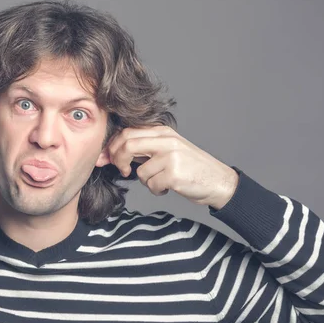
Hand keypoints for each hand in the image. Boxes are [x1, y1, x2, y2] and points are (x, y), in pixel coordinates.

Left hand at [106, 126, 238, 209]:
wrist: (219, 181)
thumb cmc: (191, 168)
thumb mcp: (168, 150)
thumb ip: (144, 148)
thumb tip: (112, 153)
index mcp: (163, 132)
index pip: (127, 132)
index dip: (112, 146)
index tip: (105, 158)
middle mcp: (167, 140)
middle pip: (127, 144)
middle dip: (118, 159)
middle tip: (122, 170)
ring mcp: (171, 156)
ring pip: (140, 171)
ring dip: (147, 181)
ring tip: (161, 181)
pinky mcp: (174, 173)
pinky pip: (152, 185)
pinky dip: (157, 190)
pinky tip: (169, 187)